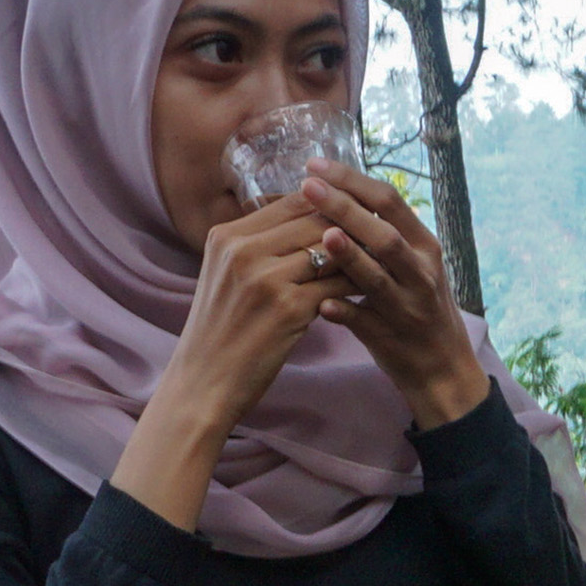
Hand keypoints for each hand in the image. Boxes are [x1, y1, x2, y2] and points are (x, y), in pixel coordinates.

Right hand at [108, 193, 356, 532]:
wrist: (202, 384)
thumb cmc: (220, 332)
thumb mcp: (226, 275)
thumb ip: (258, 245)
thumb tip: (311, 221)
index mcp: (227, 236)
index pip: (294, 201)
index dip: (332, 204)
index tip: (358, 213)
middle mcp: (242, 250)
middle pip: (316, 220)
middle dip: (352, 226)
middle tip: (382, 234)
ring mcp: (265, 278)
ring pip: (332, 251)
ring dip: (359, 255)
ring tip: (382, 260)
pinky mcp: (288, 309)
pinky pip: (337, 285)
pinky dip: (356, 286)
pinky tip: (371, 291)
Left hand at [294, 163, 488, 429]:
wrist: (444, 370)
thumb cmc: (419, 308)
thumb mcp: (413, 266)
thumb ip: (383, 235)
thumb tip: (338, 193)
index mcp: (425, 247)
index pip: (390, 201)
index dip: (352, 180)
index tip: (315, 164)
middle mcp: (421, 273)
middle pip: (383, 234)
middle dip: (344, 207)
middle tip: (307, 185)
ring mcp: (408, 308)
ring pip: (379, 278)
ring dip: (350, 257)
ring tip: (323, 236)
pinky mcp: (393, 338)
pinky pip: (365, 323)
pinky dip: (344, 313)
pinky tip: (321, 307)